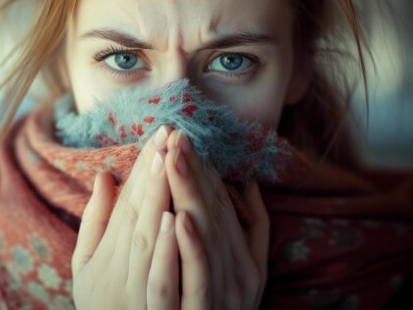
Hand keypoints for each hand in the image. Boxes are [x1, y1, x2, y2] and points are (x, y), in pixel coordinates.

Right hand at [72, 125, 181, 308]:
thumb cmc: (104, 307)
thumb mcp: (87, 269)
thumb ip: (95, 222)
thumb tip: (105, 175)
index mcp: (104, 258)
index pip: (126, 206)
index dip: (143, 170)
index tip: (158, 134)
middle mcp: (117, 273)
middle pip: (138, 216)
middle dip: (154, 172)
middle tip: (168, 132)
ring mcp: (136, 296)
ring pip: (148, 240)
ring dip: (160, 199)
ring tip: (169, 159)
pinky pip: (161, 282)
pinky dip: (167, 251)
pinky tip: (176, 219)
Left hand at [164, 129, 269, 309]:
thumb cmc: (222, 304)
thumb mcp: (245, 267)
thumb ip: (249, 225)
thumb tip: (245, 180)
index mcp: (239, 252)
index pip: (215, 202)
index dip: (198, 167)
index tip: (178, 134)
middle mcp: (239, 266)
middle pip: (211, 209)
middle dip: (192, 169)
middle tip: (175, 132)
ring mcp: (228, 289)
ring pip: (206, 235)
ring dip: (189, 194)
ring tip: (174, 158)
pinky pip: (198, 277)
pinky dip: (190, 247)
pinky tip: (178, 218)